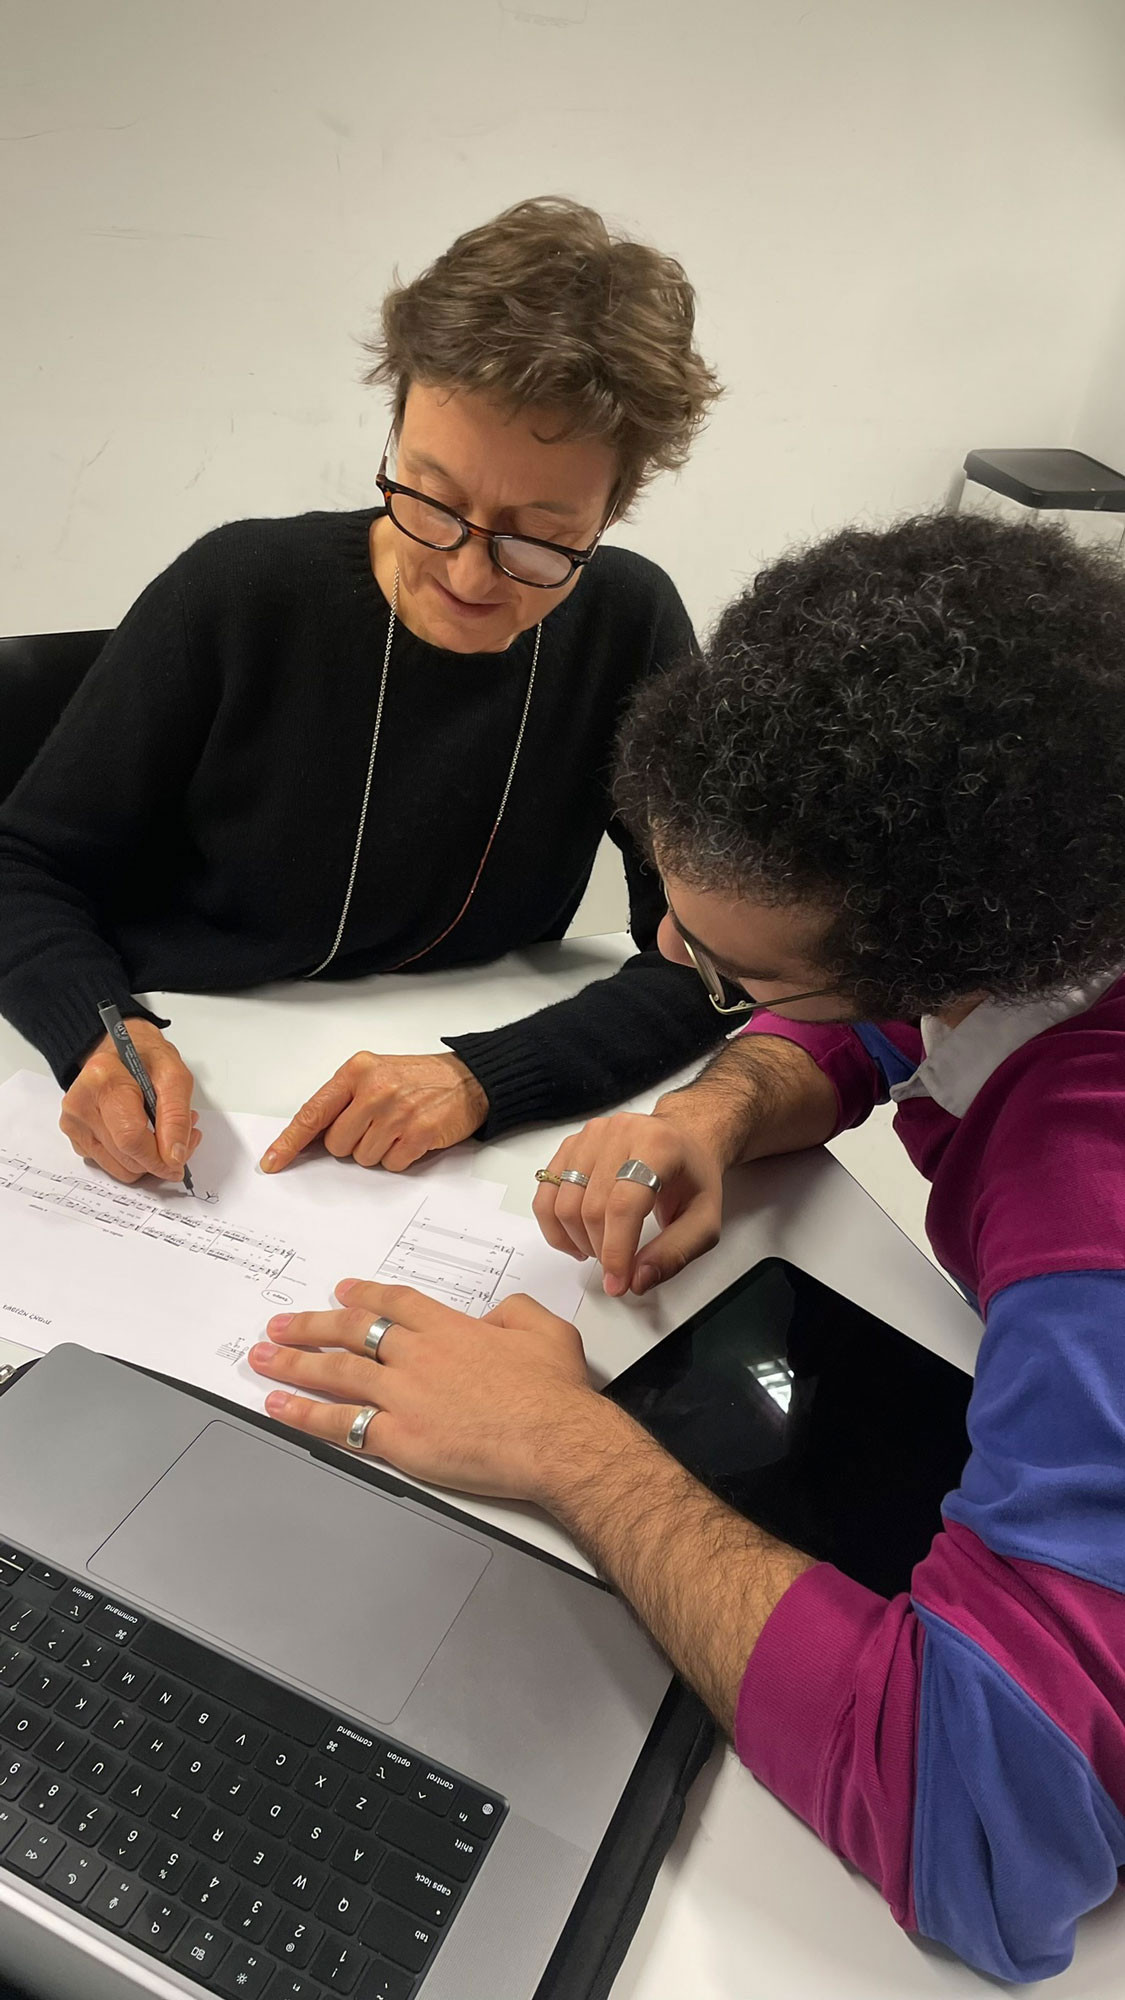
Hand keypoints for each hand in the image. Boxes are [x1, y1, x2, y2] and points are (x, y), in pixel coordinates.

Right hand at [59, 1021, 199, 1183]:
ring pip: (120, 1167)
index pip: (131, 1138)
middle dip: (159, 1157)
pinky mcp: (76, 1138)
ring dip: (148, 1159)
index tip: (179, 1159)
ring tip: (165, 1132)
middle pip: (126, 1157)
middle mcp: (80, 1104)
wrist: (117, 1049)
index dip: (159, 1156)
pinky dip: (134, 1158)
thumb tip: (174, 1156)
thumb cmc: (144, 1056)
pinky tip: (145, 1134)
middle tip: (182, 1137)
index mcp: (102, 1080)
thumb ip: (176, 1116)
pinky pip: (112, 1165)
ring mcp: (74, 1123)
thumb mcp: (174, 1075)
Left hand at [248, 1278, 594, 1500]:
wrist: (555, 1440)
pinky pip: (342, 1424)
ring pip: (335, 1372)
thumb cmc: (554, 1393)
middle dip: (310, 1326)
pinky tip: (280, 1408)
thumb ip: (514, 1311)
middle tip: (281, 1325)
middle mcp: (417, 1356)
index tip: (341, 1293)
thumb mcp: (547, 1330)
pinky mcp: (399, 1438)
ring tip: (263, 1358)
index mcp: (450, 1328)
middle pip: (351, 1332)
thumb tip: (496, 1314)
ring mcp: (403, 1396)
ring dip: (293, 1364)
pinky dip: (306, 1415)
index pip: (394, 1303)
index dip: (363, 1296)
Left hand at [260, 1052, 488, 1174]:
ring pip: (363, 1157)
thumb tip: (311, 1137)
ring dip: (378, 1150)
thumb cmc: (418, 1079)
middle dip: (353, 1142)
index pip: (313, 1112)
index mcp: (357, 1070)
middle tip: (377, 1124)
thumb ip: (343, 1100)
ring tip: (398, 1126)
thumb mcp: (375, 1074)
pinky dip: (399, 1157)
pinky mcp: (419, 1133)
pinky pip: (391, 1164)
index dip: (290, 1141)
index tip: (273, 1161)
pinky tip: (412, 1136)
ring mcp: (398, 1112)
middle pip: (337, 1143)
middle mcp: (375, 1089)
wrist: (468, 1079)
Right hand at [533, 1104, 723, 1298]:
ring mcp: (591, 1137)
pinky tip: (575, 1238)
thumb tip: (637, 1279)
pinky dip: (554, 1225)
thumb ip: (674, 1253)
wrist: (684, 1142)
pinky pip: (546, 1192)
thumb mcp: (704, 1221)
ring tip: (599, 1250)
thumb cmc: (693, 1177)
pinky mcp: (571, 1146)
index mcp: (658, 1146)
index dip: (616, 1250)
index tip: (618, 1282)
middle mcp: (619, 1133)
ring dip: (576, 1240)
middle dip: (600, 1250)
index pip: (623, 1204)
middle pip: (591, 1207)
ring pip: (563, 1202)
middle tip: (616, 1268)